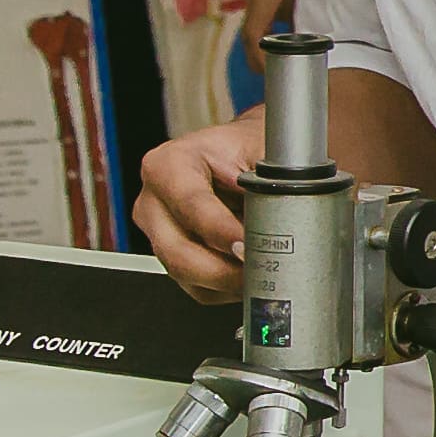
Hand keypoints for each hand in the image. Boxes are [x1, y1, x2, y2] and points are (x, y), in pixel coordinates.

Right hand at [135, 110, 268, 296]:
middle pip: (179, 253)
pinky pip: (197, 288)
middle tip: (262, 270)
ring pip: (188, 277)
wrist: (241, 152)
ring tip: (263, 271)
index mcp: (168, 166)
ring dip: (230, 282)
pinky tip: (248, 271)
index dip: (223, 231)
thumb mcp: (260, 151)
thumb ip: (268, 183)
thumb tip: (282, 222)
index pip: (192, 207)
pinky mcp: (171, 257)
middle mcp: (153, 201)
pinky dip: (227, 288)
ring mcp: (158, 233)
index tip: (250, 246)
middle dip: (226, 270)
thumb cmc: (247, 147)